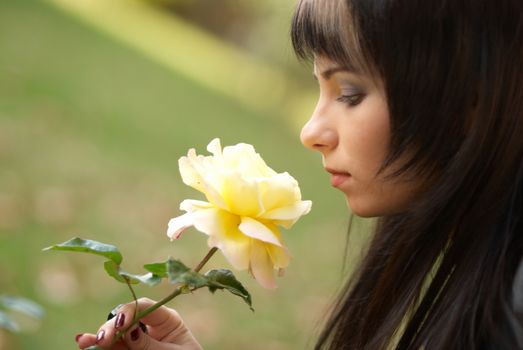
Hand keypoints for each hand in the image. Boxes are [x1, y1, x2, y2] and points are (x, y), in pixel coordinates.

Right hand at [75, 298, 202, 349]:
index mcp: (167, 320)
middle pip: (126, 321)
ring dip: (99, 338)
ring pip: (116, 336)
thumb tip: (128, 331)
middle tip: (101, 339)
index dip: (129, 311)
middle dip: (111, 327)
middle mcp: (150, 328)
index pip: (144, 307)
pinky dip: (103, 349)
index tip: (121, 324)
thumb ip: (150, 345)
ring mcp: (138, 341)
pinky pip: (116, 349)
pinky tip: (88, 346)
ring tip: (84, 341)